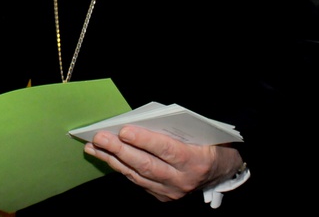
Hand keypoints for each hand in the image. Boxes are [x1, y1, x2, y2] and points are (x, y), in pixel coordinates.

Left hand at [84, 126, 242, 201]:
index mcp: (195, 161)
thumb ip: (174, 129)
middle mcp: (183, 180)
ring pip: (137, 175)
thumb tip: (140, 122)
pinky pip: (138, 181)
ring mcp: (172, 191)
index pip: (166, 150)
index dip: (144, 140)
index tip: (124, 130)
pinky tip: (107, 157)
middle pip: (146, 165)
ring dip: (113, 159)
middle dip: (119, 150)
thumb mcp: (200, 132)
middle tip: (100, 137)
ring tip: (94, 146)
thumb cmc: (210, 143)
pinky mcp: (163, 196)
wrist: (224, 171)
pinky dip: (122, 167)